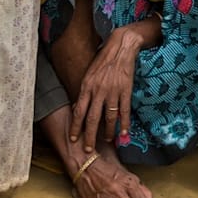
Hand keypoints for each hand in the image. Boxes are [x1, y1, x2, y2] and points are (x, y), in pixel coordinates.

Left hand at [68, 22, 150, 150]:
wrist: (120, 47)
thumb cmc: (103, 61)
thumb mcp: (89, 74)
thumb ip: (85, 92)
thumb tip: (79, 108)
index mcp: (87, 87)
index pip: (78, 112)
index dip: (75, 127)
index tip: (72, 139)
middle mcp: (98, 91)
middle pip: (92, 119)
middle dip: (89, 136)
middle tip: (88, 149)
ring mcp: (112, 91)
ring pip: (109, 117)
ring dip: (107, 131)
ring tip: (106, 141)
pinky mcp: (125, 90)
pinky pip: (124, 110)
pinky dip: (124, 123)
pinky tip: (124, 132)